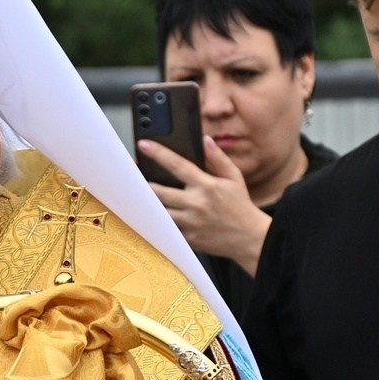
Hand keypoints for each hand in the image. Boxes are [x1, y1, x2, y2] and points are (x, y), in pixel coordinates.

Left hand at [139, 136, 274, 275]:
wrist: (249, 238)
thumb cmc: (240, 206)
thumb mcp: (234, 178)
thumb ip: (218, 158)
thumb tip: (205, 141)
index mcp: (206, 185)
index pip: (177, 165)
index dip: (159, 153)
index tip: (144, 145)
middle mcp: (196, 203)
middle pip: (160, 191)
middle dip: (143, 182)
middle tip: (130, 175)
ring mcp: (190, 222)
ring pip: (160, 212)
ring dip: (147, 204)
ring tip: (136, 196)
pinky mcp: (188, 238)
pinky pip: (168, 229)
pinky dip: (158, 222)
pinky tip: (149, 216)